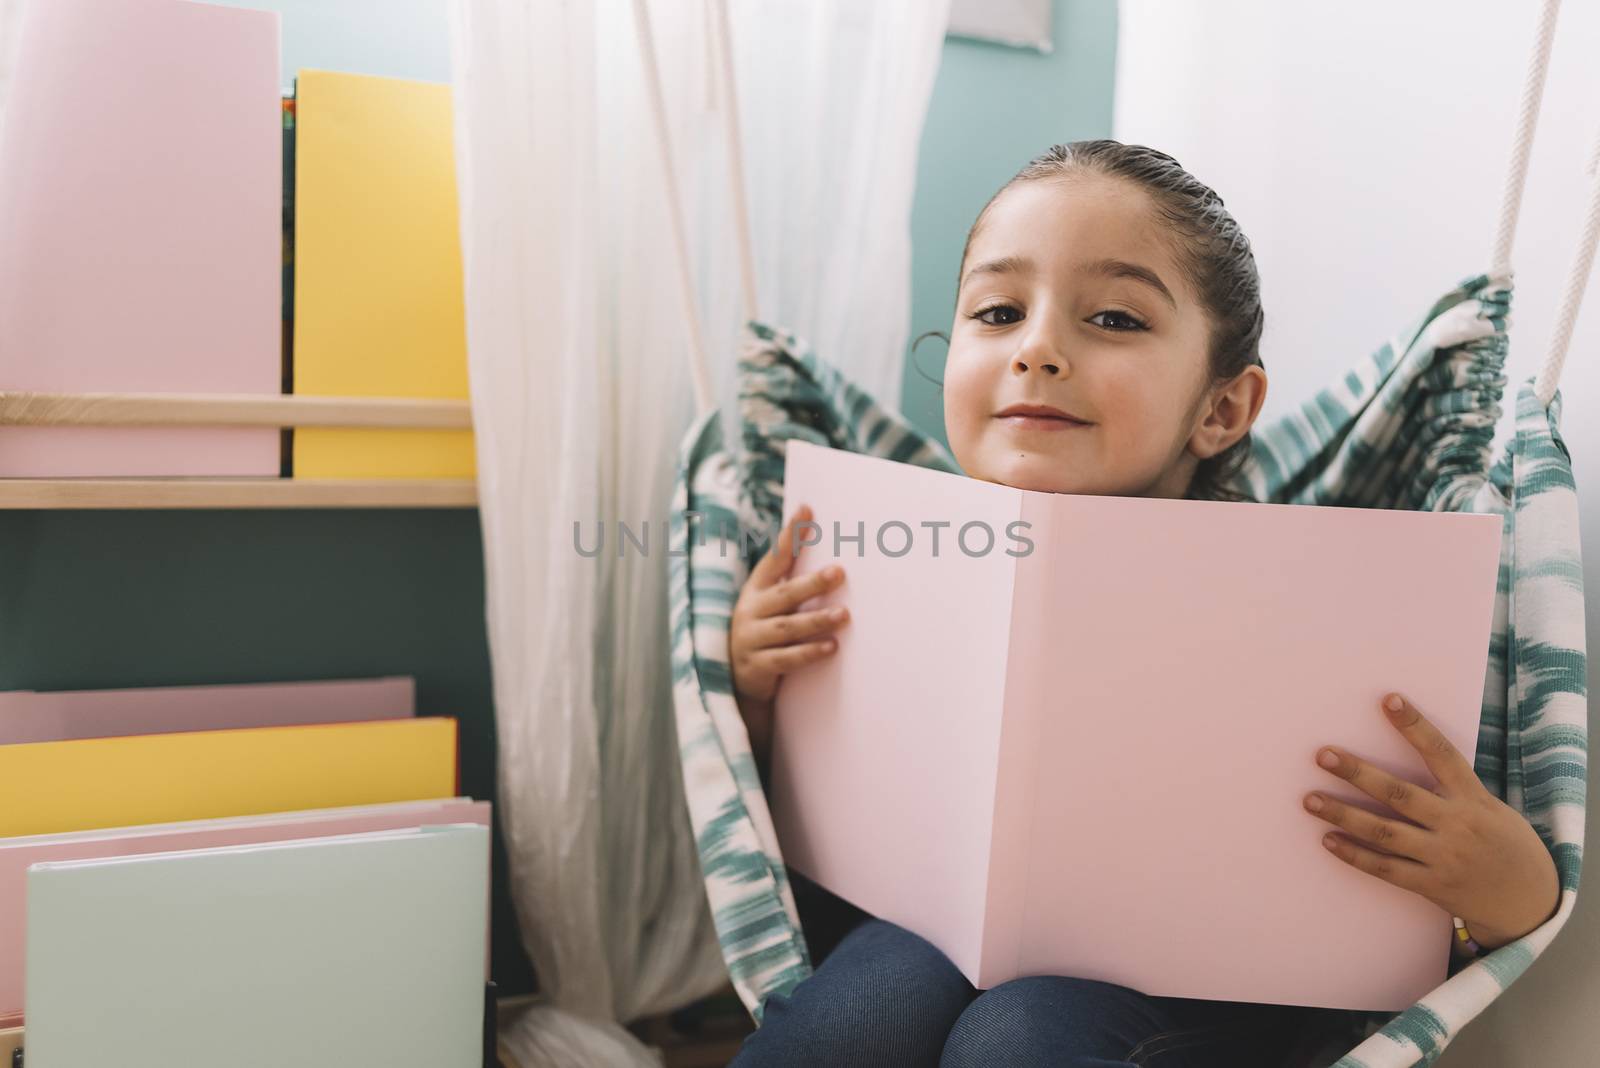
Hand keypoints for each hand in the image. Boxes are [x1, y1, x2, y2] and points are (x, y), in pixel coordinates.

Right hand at [729, 503, 849, 764]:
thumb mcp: (771, 604)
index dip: (790, 535)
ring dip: (816, 620)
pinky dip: (809, 652)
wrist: (737, 679)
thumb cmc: (764, 631)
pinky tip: (831, 646)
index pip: (775, 557)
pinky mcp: (757, 666)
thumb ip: (792, 582)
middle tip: (839, 572)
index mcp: (757, 589)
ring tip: (844, 615)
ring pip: (787, 628)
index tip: (807, 509)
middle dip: (812, 583)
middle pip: (784, 594)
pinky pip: (786, 658)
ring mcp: (751, 639)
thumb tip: (834, 558)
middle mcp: (751, 611)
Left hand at [1303, 692, 1560, 950]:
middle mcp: (1456, 825)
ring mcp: (1443, 856)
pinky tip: (1328, 840)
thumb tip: (1409, 751)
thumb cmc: (1503, 842)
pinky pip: (1386, 869)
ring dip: (1343, 815)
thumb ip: (1452, 787)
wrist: (1528, 900)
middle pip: (1400, 794)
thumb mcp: (1490, 807)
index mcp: (1473, 798)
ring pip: (1384, 833)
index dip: (1415, 727)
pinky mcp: (1431, 885)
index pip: (1442, 754)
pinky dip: (1355, 855)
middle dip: (1358, 774)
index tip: (1389, 699)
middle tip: (1323, 754)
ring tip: (1310, 800)